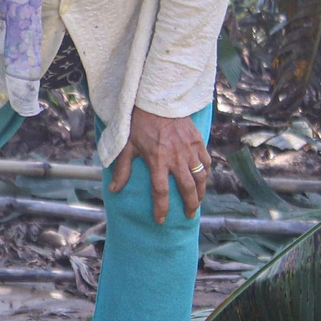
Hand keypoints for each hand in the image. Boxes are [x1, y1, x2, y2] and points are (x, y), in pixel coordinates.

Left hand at [108, 106, 208, 222]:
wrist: (157, 100)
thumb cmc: (139, 122)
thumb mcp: (127, 145)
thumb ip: (122, 169)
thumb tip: (114, 190)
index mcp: (157, 161)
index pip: (161, 192)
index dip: (161, 208)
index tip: (161, 220)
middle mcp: (176, 158)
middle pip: (187, 188)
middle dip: (190, 205)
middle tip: (190, 215)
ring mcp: (189, 150)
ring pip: (200, 177)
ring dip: (200, 192)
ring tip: (198, 201)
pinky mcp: (198, 141)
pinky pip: (206, 162)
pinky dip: (206, 173)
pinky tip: (203, 179)